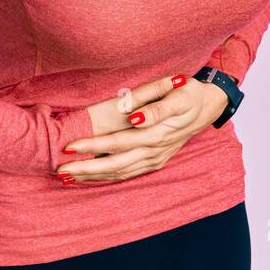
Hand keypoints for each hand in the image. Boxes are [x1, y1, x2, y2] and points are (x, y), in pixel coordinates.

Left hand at [53, 72, 230, 183]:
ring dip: (93, 177)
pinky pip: (128, 174)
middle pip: (115, 165)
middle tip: (60, 170)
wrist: (210, 105)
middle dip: (85, 169)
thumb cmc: (189, 93)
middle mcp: (154, 151)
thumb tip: (134, 118)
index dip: (93, 147)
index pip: (117, 143)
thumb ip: (154, 105)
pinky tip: (91, 178)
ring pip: (119, 173)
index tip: (70, 146)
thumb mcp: (177, 91)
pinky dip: (107, 178)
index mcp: (157, 133)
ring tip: (68, 177)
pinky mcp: (155, 161)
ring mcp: (155, 159)